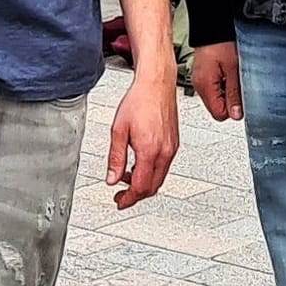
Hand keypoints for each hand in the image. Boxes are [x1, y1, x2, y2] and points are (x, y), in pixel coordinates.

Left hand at [108, 73, 179, 209]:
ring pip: (160, 178)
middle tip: (121, 195)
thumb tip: (111, 179)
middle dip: (136, 194)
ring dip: (143, 183)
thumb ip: (115, 158)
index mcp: (150, 150)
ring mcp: (172, 147)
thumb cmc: (139, 101)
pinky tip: (139, 164)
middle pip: (152, 186)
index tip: (119, 202)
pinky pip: (164, 166)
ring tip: (126, 176)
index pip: (140, 187)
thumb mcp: (118, 130)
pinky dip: (151, 172)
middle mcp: (165, 151)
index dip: (128, 199)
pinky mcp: (174, 143)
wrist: (156, 84)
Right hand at [192, 41, 242, 121]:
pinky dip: (223, 84)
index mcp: (205, 87)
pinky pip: (215, 88)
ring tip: (233, 75)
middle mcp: (200, 87)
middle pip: (218, 107)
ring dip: (227, 91)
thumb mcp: (234, 69)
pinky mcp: (203, 76)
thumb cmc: (221, 43)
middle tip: (238, 82)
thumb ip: (235, 93)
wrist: (212, 28)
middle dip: (230, 100)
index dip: (233, 109)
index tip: (242, 97)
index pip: (219, 114)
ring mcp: (200, 81)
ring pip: (217, 98)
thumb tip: (236, 114)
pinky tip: (228, 72)